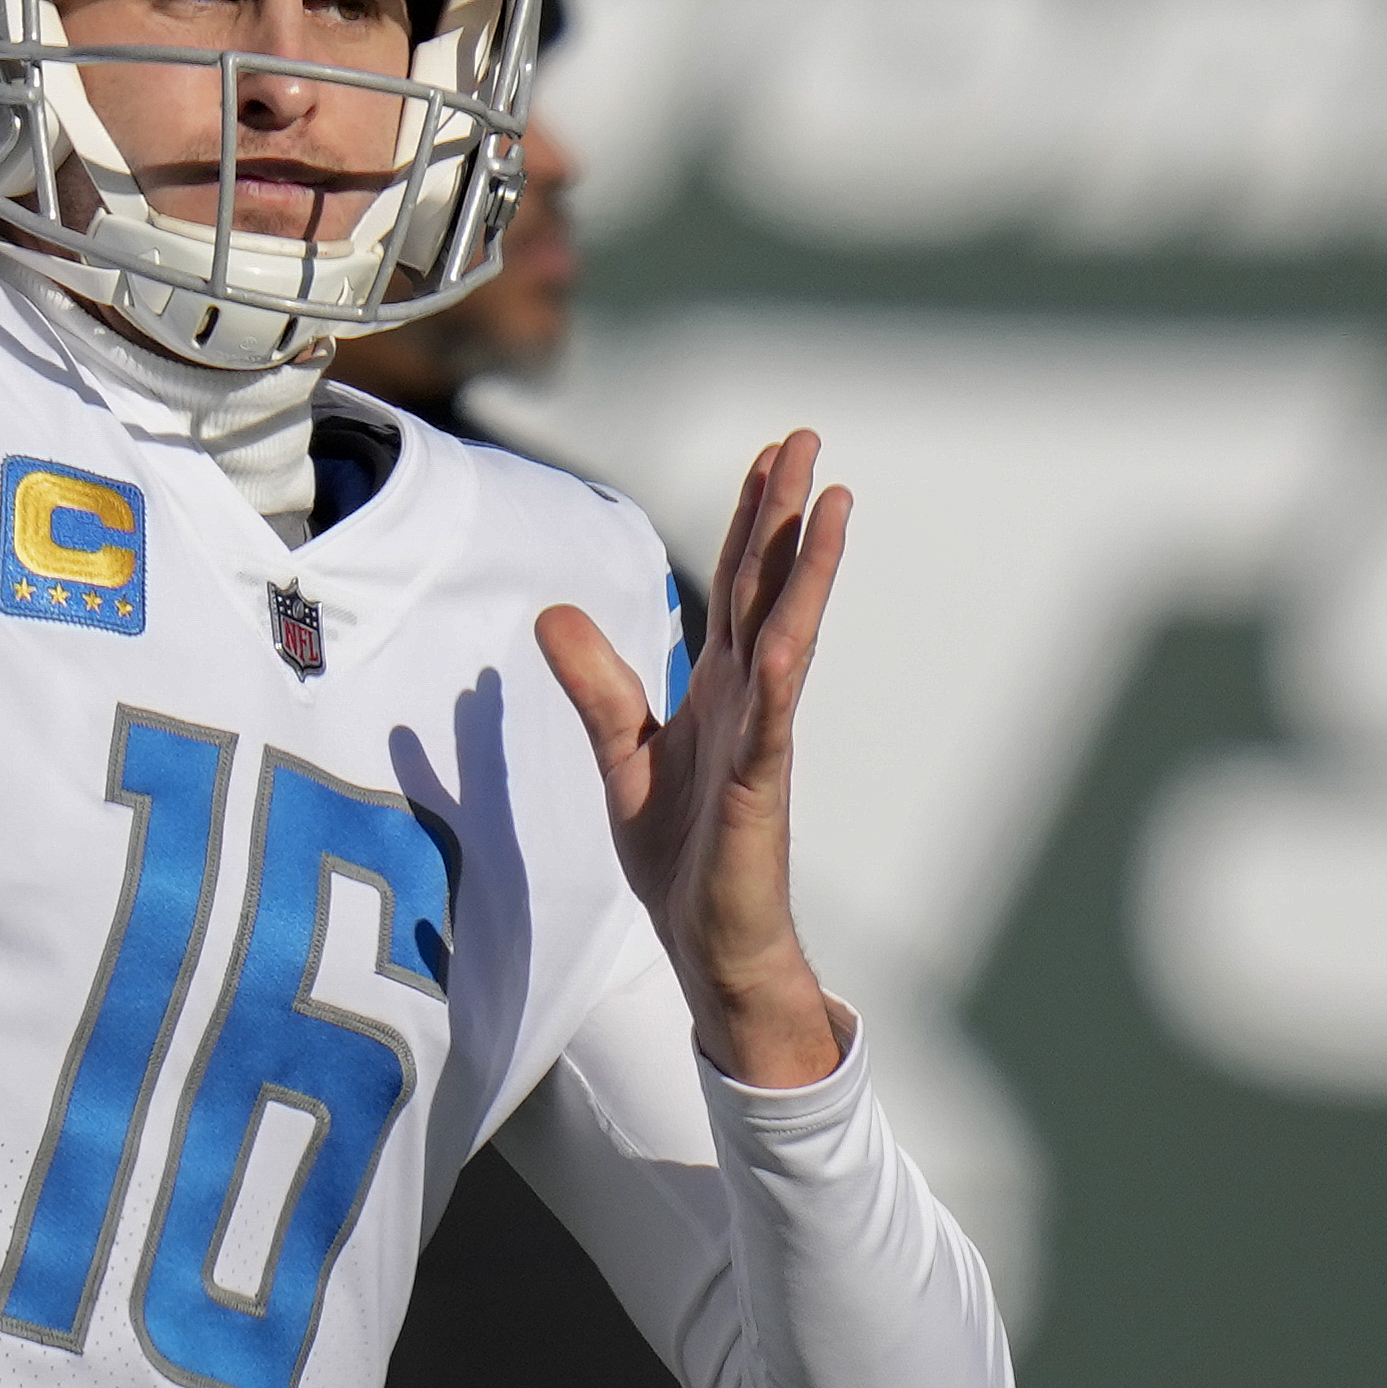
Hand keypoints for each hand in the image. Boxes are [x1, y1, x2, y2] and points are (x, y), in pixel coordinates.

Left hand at [538, 431, 854, 1088]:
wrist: (707, 948)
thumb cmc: (682, 857)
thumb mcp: (621, 756)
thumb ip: (596, 685)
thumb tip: (551, 613)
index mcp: (718, 690)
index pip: (737, 585)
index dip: (752, 519)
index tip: (771, 454)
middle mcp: (749, 702)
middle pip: (769, 590)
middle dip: (787, 515)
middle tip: (808, 439)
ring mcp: (761, 742)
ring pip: (787, 639)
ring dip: (810, 572)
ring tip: (835, 503)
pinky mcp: (757, 792)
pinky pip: (770, 726)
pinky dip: (777, 677)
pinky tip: (783, 636)